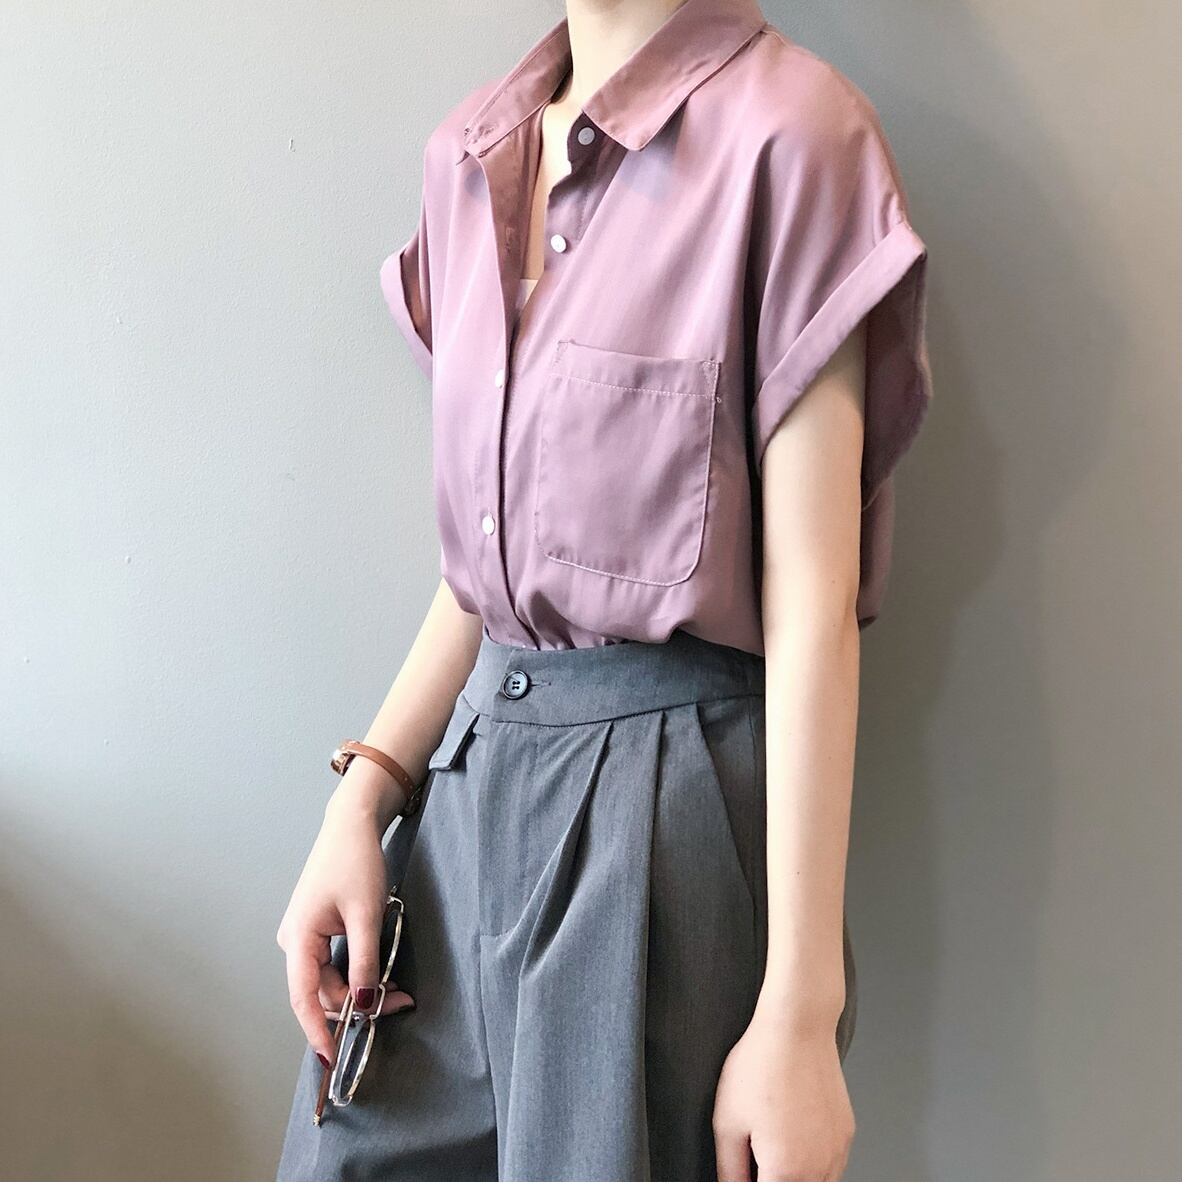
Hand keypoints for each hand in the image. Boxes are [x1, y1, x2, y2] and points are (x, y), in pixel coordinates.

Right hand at [275, 782, 415, 1070]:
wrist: (352, 824)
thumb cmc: (356, 861)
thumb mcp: (367, 914)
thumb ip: (365, 962)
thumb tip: (363, 1004)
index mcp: (298, 938)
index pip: (303, 998)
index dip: (318, 1032)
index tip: (333, 1060)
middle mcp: (294, 941)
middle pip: (321, 991)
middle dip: (357, 1004)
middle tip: (398, 1004)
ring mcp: (304, 936)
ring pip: (329, 979)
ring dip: (359, 989)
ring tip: (396, 990)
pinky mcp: (317, 929)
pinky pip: (332, 963)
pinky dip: (356, 972)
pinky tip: (378, 975)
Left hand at [713, 1001, 853, 1181]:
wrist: (798, 1027)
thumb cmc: (762, 1065)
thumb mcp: (727, 1121)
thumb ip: (730, 1170)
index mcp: (787, 1171)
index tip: (746, 1173)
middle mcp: (819, 1168)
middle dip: (773, 1180)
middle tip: (755, 1159)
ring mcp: (838, 1152)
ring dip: (794, 1178)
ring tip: (771, 1150)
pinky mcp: (846, 1134)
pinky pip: (831, 1167)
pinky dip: (814, 1166)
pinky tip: (793, 1141)